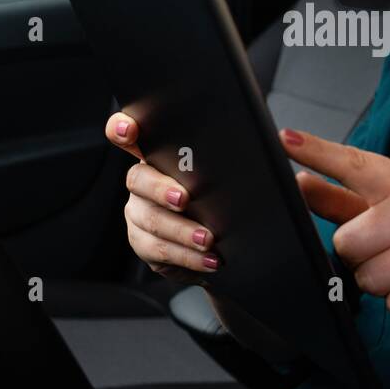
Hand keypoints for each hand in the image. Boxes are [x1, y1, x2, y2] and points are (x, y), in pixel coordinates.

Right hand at [106, 110, 219, 279]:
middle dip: (161, 189)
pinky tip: (208, 260)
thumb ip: (229, 157)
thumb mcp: (229, 173)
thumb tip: (267, 143)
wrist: (228, 243)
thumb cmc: (228, 198)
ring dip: (180, 231)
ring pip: (149, 220)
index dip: (122, 128)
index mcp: (159, 154)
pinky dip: (186, 257)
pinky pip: (159, 251)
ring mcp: (139, 213)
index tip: (130, 130)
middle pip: (137, 179)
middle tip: (186, 199)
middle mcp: (142, 181)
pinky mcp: (145, 244)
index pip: (129, 133)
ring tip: (208, 239)